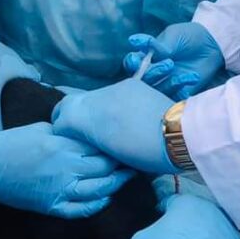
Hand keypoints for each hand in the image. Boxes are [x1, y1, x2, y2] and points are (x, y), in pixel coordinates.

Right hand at [0, 122, 132, 218]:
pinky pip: (80, 210)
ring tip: (128, 177)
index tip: (130, 139)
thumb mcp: (45, 128)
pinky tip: (105, 198)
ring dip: (116, 184)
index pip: (101, 145)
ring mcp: (58, 189)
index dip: (117, 144)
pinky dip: (96, 206)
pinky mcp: (50, 206)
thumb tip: (92, 130)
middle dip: (122, 163)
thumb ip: (70, 132)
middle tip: (136, 158)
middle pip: (105, 168)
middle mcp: (65, 167)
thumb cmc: (14, 142)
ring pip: (98, 190)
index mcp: (64, 144)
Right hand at [52, 78, 177, 174]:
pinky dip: (110, 104)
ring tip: (104, 128)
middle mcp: (96, 97)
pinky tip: (121, 117)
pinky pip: (111, 93)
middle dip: (72, 118)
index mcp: (87, 118)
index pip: (61, 121)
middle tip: (82, 135)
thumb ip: (90, 142)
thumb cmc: (144, 153)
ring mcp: (114, 88)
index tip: (72, 143)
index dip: (63, 133)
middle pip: (72, 104)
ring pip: (92, 98)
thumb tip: (84, 138)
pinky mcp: (131, 83)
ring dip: (93, 110)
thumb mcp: (110, 154)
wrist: (178, 134)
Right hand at [123, 23, 223, 99]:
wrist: (213, 44)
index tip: (137, 60)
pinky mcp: (180, 92)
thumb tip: (134, 40)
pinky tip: (193, 76)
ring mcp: (166, 84)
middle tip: (169, 63)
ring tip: (177, 67)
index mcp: (148, 56)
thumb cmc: (189, 37)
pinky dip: (182, 86)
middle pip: (142, 81)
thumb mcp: (173, 36)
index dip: (132, 63)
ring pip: (156, 92)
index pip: (132, 64)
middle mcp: (154, 73)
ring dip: (167, 81)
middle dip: (153, 73)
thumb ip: (157, 45)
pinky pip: (174, 97)